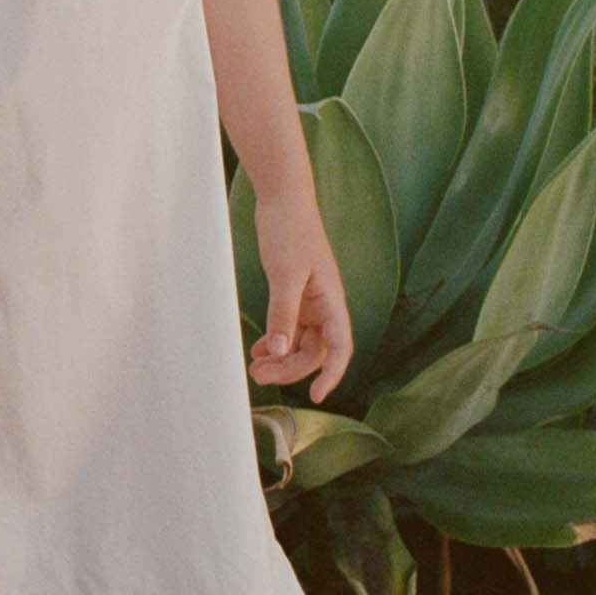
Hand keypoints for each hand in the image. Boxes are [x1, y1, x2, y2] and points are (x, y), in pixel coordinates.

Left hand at [248, 188, 353, 405]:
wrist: (283, 198)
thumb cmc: (290, 230)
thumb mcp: (285, 275)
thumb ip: (283, 314)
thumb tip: (280, 351)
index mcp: (332, 300)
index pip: (341, 347)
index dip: (332, 374)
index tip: (317, 396)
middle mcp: (325, 304)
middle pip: (315, 351)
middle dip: (290, 368)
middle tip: (257, 377)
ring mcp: (310, 300)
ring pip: (300, 342)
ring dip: (280, 357)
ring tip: (254, 367)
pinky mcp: (294, 294)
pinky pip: (289, 327)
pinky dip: (275, 341)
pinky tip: (258, 350)